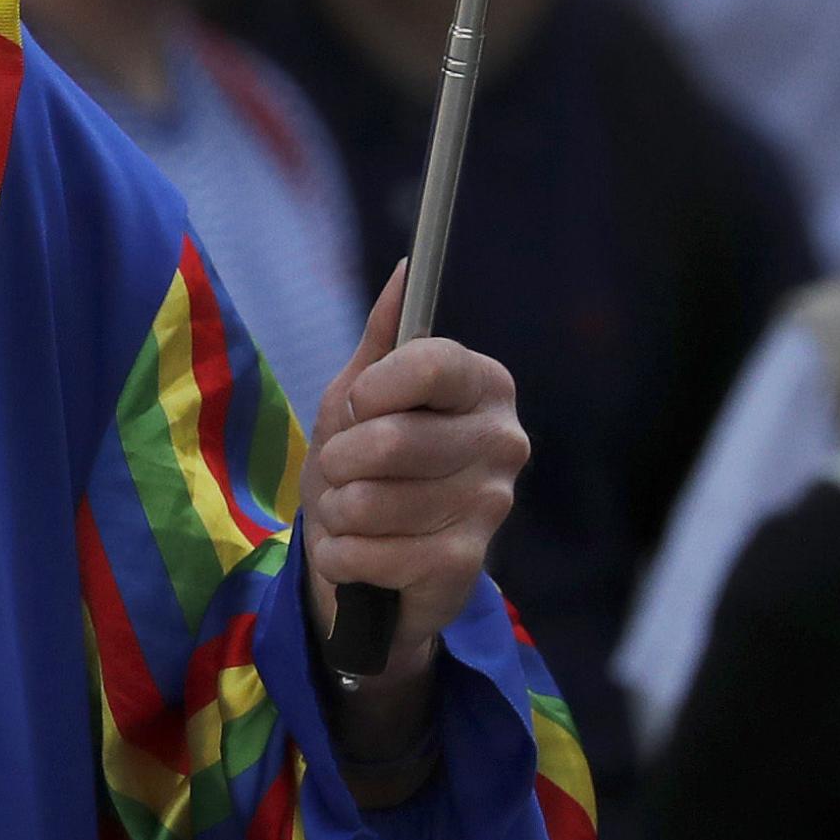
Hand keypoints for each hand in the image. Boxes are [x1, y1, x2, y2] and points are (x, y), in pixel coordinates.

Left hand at [301, 267, 528, 676]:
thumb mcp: (362, 397)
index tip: (360, 407)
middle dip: (339, 461)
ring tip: (352, 514)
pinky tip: (358, 554)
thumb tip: (404, 271)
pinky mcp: (465, 564)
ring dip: (336, 512)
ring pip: (371, 501)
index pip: (430, 364)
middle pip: (390, 439)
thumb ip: (384, 337)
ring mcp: (490, 505)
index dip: (373, 390)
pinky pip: (368, 553)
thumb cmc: (368, 469)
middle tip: (345, 472)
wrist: (376, 567)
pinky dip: (341, 556)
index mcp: (484, 386)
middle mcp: (503, 441)